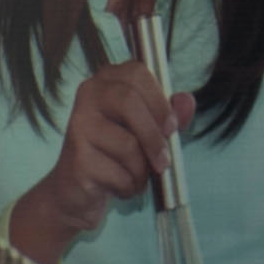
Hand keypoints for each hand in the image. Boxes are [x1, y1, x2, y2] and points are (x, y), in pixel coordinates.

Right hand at [11, 55, 186, 263]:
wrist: (76, 190)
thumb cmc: (117, 152)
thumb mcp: (147, 129)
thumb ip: (170, 114)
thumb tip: (187, 101)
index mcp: (108, 79)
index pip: (137, 73)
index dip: (159, 100)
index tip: (172, 127)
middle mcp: (88, 95)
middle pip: (129, 102)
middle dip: (154, 137)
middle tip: (164, 161)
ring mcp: (78, 125)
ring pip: (127, 144)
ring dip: (142, 170)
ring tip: (136, 177)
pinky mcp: (76, 158)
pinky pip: (118, 173)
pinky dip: (128, 186)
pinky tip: (120, 187)